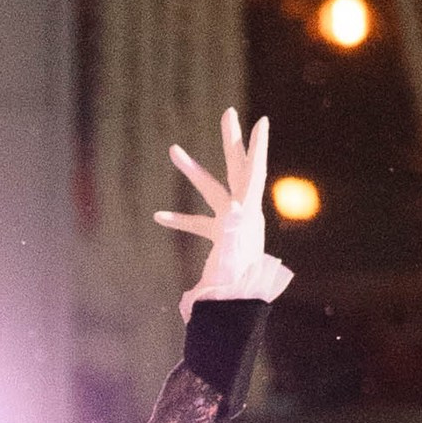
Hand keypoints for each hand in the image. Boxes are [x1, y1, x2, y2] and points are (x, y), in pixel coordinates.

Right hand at [155, 109, 295, 313]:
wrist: (234, 309)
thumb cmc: (235, 285)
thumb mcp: (235, 254)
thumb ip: (233, 229)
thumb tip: (235, 206)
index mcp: (248, 214)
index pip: (254, 173)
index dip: (258, 148)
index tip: (263, 122)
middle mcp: (242, 214)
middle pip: (237, 169)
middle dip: (230, 142)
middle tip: (229, 113)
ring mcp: (230, 225)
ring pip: (210, 191)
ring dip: (192, 172)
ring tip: (173, 149)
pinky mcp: (219, 240)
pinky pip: (198, 224)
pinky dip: (180, 219)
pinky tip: (158, 216)